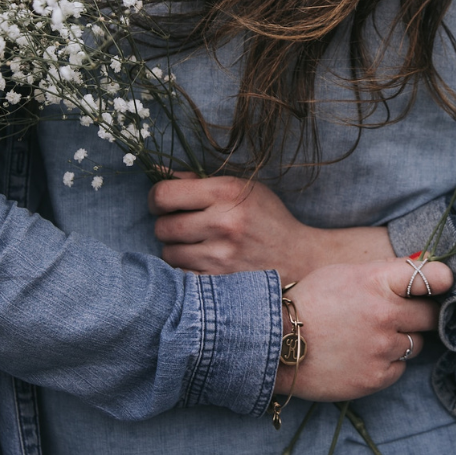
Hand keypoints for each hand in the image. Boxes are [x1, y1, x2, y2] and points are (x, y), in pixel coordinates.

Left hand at [149, 174, 394, 282]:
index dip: (156, 199)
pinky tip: (202, 263)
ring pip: (168, 253)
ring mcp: (220, 256)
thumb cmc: (266, 218)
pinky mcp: (220, 282)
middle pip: (162, 227)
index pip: (163, 195)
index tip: (164, 204)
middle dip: (167, 225)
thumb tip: (156, 171)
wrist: (298, 258)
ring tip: (196, 245)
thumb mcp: (241, 188)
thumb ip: (198, 181)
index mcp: (226, 192)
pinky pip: (180, 275)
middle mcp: (222, 222)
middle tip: (183, 226)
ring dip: (176, 249)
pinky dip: (186, 270)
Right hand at [273, 257, 454, 401]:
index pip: (431, 277)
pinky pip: (399, 368)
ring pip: (415, 343)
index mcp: (376, 281)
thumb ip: (382, 273)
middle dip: (420, 314)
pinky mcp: (377, 377)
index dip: (442, 280)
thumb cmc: (309, 302)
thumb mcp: (343, 274)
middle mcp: (384, 314)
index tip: (443, 283)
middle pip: (430, 315)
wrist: (276, 343)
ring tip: (370, 336)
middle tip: (401, 314)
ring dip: (400, 339)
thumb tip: (420, 267)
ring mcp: (382, 348)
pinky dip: (387, 363)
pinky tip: (362, 355)